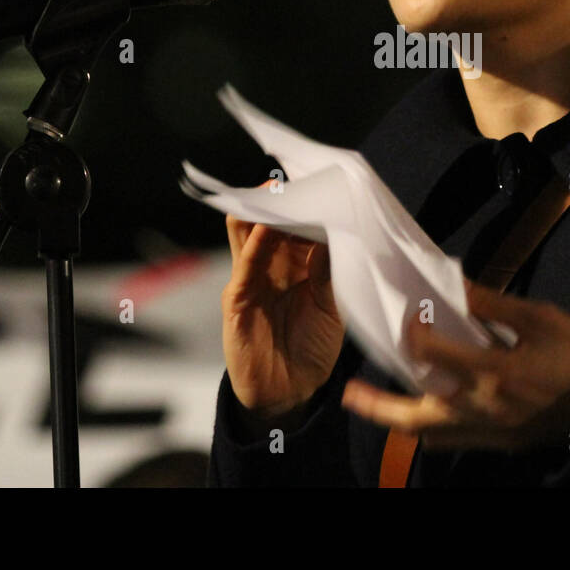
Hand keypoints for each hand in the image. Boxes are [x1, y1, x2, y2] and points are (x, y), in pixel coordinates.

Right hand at [221, 186, 344, 419]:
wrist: (290, 393)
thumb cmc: (311, 348)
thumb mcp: (330, 307)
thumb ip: (328, 272)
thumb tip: (332, 230)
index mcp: (297, 266)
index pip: (299, 226)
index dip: (309, 205)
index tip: (324, 182)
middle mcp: (272, 266)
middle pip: (273, 222)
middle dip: (285, 200)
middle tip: (300, 176)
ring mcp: (251, 280)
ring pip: (250, 233)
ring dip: (263, 211)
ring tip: (277, 189)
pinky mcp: (236, 299)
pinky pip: (244, 264)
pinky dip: (254, 242)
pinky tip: (265, 226)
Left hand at [341, 280, 569, 451]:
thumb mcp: (539, 317)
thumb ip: (493, 305)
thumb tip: (453, 286)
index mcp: (495, 373)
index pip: (434, 356)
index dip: (413, 334)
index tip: (409, 315)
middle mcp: (484, 408)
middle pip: (417, 413)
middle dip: (379, 405)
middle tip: (349, 394)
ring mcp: (489, 431)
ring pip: (430, 432)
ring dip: (398, 417)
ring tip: (372, 402)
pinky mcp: (497, 442)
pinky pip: (453, 441)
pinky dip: (429, 428)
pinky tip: (420, 410)